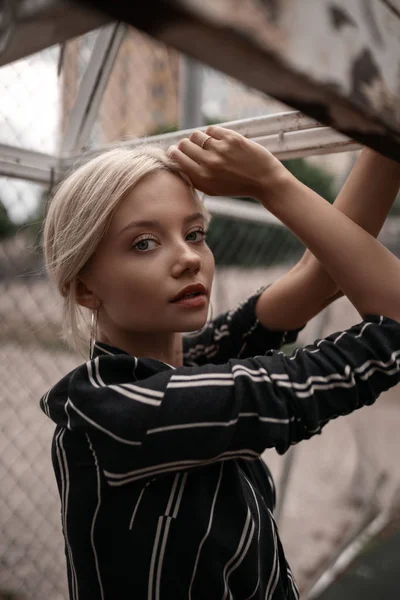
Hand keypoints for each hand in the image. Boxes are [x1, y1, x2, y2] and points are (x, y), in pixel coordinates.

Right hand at [168, 126, 284, 199]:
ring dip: (198, 138)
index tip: (175, 151)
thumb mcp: (213, 190)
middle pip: (184, 144)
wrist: (264, 181)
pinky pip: (211, 129)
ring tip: (207, 144)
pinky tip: (219, 141)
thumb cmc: (237, 187)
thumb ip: (194, 178)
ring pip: (196, 135)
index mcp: (203, 177)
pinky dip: (212, 134)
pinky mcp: (231, 138)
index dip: (174, 152)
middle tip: (192, 147)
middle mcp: (209, 163)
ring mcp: (220, 149)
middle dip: (185, 145)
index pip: (178, 158)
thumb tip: (177, 163)